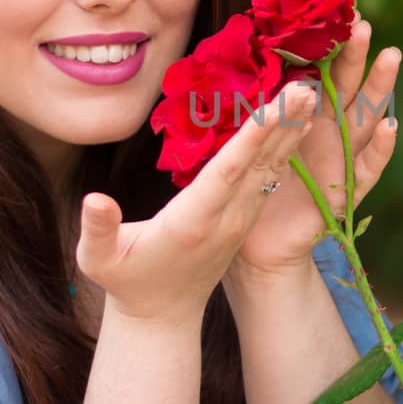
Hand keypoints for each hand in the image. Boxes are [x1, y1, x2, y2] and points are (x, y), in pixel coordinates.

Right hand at [73, 81, 320, 324]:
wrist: (163, 315)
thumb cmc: (126, 281)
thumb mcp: (98, 260)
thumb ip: (97, 229)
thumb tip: (93, 199)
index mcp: (193, 222)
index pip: (227, 173)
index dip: (250, 140)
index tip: (273, 109)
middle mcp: (226, 219)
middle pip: (258, 165)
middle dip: (282, 126)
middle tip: (305, 89)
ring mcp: (240, 219)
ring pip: (271, 169)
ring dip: (290, 132)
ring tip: (309, 95)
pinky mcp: (245, 217)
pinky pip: (269, 177)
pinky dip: (285, 148)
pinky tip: (298, 123)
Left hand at [232, 18, 399, 280]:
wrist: (250, 243)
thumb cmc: (243, 185)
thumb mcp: (237, 137)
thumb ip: (242, 102)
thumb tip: (224, 54)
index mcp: (299, 114)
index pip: (318, 70)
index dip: (327, 42)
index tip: (335, 9)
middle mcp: (325, 130)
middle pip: (346, 85)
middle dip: (354, 54)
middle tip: (362, 22)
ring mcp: (340, 158)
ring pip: (364, 117)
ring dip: (379, 86)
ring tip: (390, 56)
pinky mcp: (345, 192)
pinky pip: (367, 169)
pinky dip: (379, 149)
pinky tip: (388, 126)